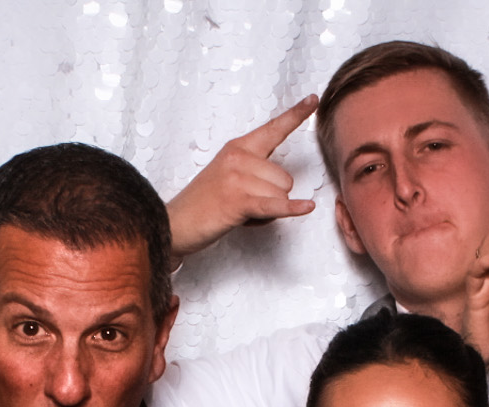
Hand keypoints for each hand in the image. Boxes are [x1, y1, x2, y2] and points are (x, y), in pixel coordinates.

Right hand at [167, 96, 318, 261]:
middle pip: (285, 178)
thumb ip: (254, 167)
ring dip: (267, 211)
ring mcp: (238, 178)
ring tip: (240, 212)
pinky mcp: (238, 201)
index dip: (295, 115)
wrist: (176, 223)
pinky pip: (274, 205)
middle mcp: (239, 157)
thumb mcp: (228, 173)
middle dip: (272, 197)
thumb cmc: (205, 202)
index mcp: (238, 147)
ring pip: (281, 194)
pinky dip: (291, 209)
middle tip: (243, 203)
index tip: (313, 100)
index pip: (273, 129)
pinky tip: (306, 208)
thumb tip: (283, 181)